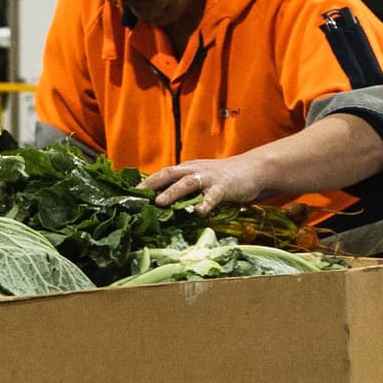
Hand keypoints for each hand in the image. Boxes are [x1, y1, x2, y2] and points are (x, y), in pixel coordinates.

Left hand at [141, 151, 286, 210]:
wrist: (253, 169)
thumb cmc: (225, 179)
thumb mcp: (202, 180)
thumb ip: (186, 190)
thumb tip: (165, 207)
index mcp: (187, 169)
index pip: (163, 173)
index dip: (146, 182)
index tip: (129, 193)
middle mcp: (195, 170)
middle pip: (169, 174)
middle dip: (152, 184)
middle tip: (137, 196)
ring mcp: (209, 178)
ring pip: (187, 183)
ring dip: (172, 192)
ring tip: (160, 203)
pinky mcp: (224, 187)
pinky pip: (212, 196)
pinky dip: (204, 204)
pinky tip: (198, 213)